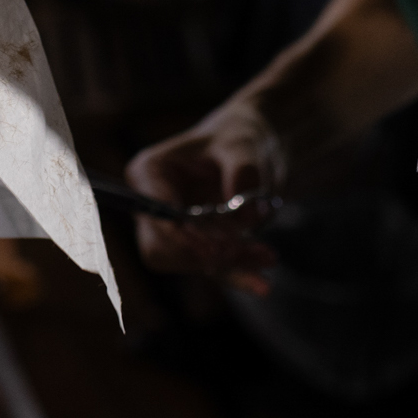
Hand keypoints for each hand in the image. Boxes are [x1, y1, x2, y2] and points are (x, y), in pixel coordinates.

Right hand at [126, 99, 282, 295]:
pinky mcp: (200, 247)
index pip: (154, 213)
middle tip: (243, 251)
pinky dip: (238, 275)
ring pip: (192, 263)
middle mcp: (154, 206)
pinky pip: (213, 270)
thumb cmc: (238, 136)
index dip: (180, 236)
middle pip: (162, 249)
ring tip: (267, 256)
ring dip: (228, 265)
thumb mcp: (243, 144)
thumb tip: (248, 216)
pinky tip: (262, 282)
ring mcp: (176, 232)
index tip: (215, 249)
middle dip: (202, 256)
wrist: (255, 150)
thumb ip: (244, 173)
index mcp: (150, 172)